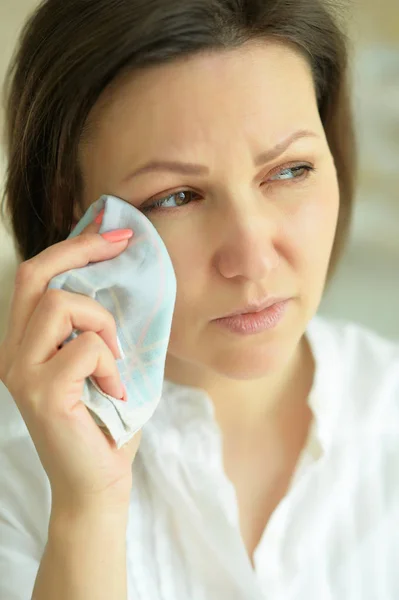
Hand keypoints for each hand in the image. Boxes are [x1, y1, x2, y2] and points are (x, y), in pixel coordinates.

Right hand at [0, 212, 140, 511]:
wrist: (96, 484)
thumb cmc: (105, 421)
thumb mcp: (104, 362)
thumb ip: (101, 323)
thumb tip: (125, 273)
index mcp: (27, 341)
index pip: (37, 275)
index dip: (73, 244)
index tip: (111, 229)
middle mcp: (14, 351)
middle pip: (37, 274)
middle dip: (83, 249)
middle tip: (122, 243)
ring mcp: (22, 371)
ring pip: (63, 305)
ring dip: (104, 323)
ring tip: (116, 360)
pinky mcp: (41, 393)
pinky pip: (86, 348)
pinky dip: (111, 363)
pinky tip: (114, 390)